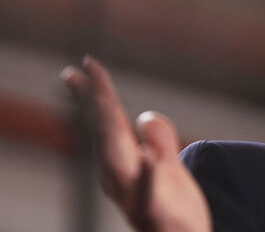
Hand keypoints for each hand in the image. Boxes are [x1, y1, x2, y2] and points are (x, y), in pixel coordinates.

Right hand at [61, 56, 211, 231]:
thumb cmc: (174, 206)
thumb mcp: (169, 167)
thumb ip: (161, 140)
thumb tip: (144, 117)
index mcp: (124, 163)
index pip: (108, 121)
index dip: (98, 93)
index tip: (87, 64)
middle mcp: (120, 177)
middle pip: (104, 135)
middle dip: (91, 104)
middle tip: (76, 74)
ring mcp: (133, 195)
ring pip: (115, 161)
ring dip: (107, 131)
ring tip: (101, 100)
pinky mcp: (153, 213)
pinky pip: (147, 194)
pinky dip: (146, 175)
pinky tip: (148, 156)